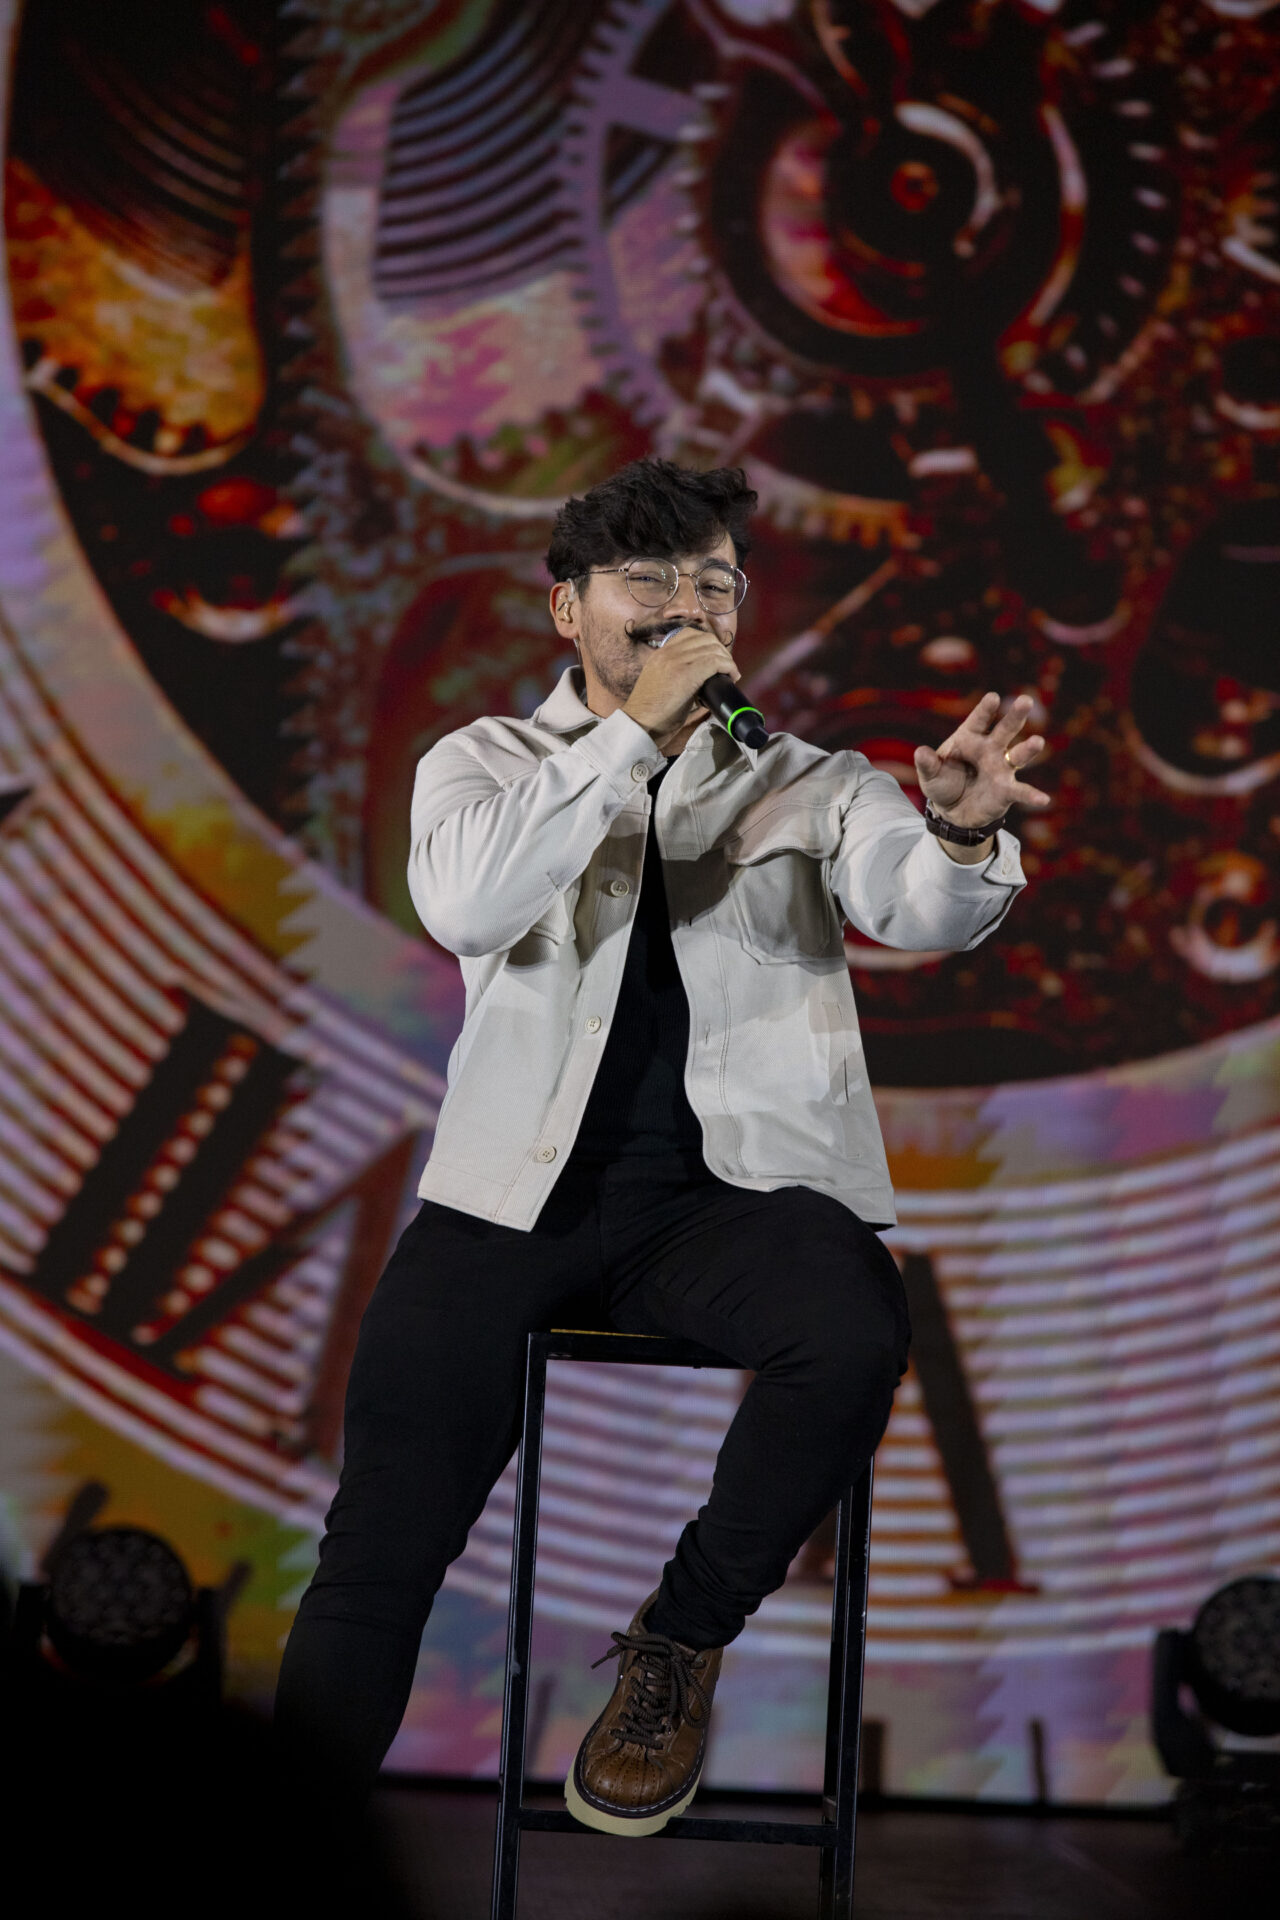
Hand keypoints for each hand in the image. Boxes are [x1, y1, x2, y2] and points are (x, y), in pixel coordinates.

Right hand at [622, 625, 739, 744]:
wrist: (640, 724)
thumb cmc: (652, 713)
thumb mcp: (662, 684)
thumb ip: (678, 674)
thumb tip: (703, 679)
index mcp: (660, 654)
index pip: (689, 634)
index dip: (708, 643)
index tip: (716, 658)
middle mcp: (668, 652)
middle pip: (704, 638)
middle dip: (721, 650)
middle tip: (727, 667)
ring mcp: (676, 661)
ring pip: (712, 648)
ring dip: (727, 660)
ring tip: (731, 673)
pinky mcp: (686, 673)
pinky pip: (714, 661)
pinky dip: (728, 667)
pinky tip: (731, 676)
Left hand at [913, 691, 1049, 827]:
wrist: (954, 811)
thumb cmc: (943, 783)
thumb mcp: (930, 775)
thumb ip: (927, 764)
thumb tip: (920, 752)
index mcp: (969, 738)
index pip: (978, 720)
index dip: (986, 709)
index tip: (993, 698)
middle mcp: (990, 749)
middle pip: (1004, 729)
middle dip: (1015, 716)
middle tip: (1026, 700)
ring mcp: (1001, 768)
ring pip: (1018, 755)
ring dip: (1028, 748)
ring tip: (1038, 742)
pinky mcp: (1007, 790)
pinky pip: (1021, 792)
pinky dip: (1032, 795)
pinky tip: (1044, 799)